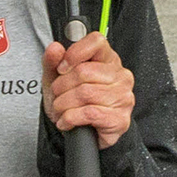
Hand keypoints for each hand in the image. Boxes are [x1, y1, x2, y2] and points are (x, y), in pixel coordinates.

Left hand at [41, 28, 135, 147]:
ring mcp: (123, 97)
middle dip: (62, 86)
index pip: (96, 42)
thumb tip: (55, 48)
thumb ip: (53, 62)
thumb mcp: (57, 79)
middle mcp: (120, 76)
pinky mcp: (120, 119)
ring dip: (63, 104)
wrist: (82, 135)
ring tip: (61, 110)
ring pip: (85, 93)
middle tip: (57, 96)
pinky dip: (70, 118)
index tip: (61, 68)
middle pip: (84, 71)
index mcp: (107, 60)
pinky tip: (66, 121)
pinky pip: (89, 113)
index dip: (74, 53)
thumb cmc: (73, 102)